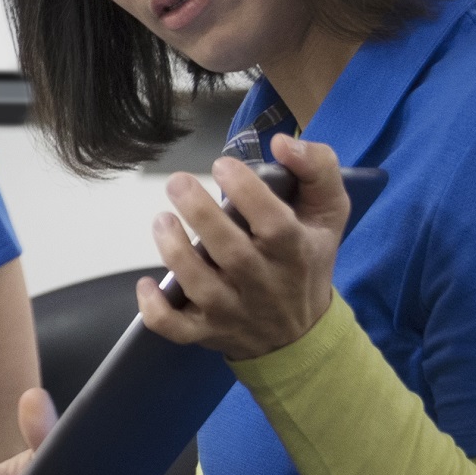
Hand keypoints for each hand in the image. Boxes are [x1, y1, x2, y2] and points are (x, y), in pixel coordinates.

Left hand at [141, 136, 348, 361]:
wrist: (302, 332)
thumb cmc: (307, 258)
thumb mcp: (328, 211)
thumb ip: (316, 168)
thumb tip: (281, 142)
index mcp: (294, 250)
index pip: (273, 221)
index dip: (245, 190)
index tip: (223, 164)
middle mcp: (264, 283)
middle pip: (230, 251)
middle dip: (199, 213)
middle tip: (177, 182)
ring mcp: (233, 311)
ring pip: (199, 286)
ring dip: (174, 251)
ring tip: (162, 219)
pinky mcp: (208, 331)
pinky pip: (176, 328)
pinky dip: (155, 309)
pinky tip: (147, 283)